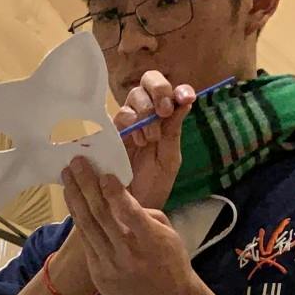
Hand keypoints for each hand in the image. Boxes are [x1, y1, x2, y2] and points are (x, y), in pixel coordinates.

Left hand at [63, 159, 196, 294]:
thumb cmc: (171, 261)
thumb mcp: (167, 233)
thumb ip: (145, 215)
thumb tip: (121, 199)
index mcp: (150, 240)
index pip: (128, 212)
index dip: (114, 192)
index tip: (103, 173)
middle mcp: (127, 254)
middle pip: (100, 215)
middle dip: (86, 186)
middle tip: (76, 164)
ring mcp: (109, 266)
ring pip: (87, 228)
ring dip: (75, 200)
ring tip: (67, 179)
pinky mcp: (99, 275)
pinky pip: (87, 243)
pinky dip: (80, 221)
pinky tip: (74, 203)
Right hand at [109, 69, 196, 209]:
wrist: (129, 211)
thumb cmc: (152, 187)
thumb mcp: (169, 160)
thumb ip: (174, 131)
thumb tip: (186, 102)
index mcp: (165, 120)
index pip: (172, 92)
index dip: (179, 89)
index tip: (185, 99)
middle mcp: (146, 116)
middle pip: (149, 82)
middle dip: (159, 92)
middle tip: (163, 113)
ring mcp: (126, 124)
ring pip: (133, 96)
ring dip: (144, 111)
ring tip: (147, 139)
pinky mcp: (108, 134)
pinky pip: (115, 116)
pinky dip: (126, 120)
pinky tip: (134, 137)